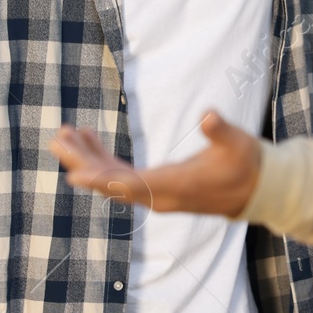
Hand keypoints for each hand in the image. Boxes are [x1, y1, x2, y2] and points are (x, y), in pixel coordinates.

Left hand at [53, 110, 261, 216]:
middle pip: (111, 184)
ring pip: (111, 180)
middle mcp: (158, 196)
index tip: (73, 175)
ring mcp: (155, 193)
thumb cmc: (246, 164)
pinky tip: (89, 140)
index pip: (131, 186)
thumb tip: (209, 116)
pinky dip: (102, 159)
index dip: (101, 181)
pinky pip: (121, 176)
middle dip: (82, 164)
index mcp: (174, 187)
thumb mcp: (237, 144)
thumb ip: (220, 131)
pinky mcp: (155, 186)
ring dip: (87, 159)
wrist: (256, 189)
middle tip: (57, 140)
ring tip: (64, 135)